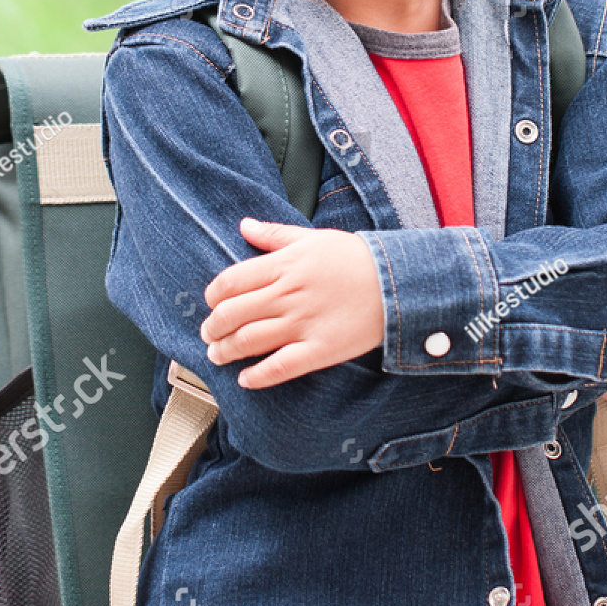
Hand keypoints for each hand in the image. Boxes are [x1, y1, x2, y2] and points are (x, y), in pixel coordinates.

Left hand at [201, 218, 384, 388]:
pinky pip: (280, 367)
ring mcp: (302, 323)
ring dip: (226, 351)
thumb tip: (245, 226)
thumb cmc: (355, 258)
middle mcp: (288, 294)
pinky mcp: (319, 350)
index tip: (211, 303)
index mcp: (284, 265)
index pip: (230, 281)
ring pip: (249, 341)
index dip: (213, 296)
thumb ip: (274, 235)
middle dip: (212, 327)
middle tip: (209, 333)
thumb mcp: (313, 238)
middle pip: (232, 314)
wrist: (397, 283)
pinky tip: (246, 379)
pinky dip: (257, 376)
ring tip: (218, 355)